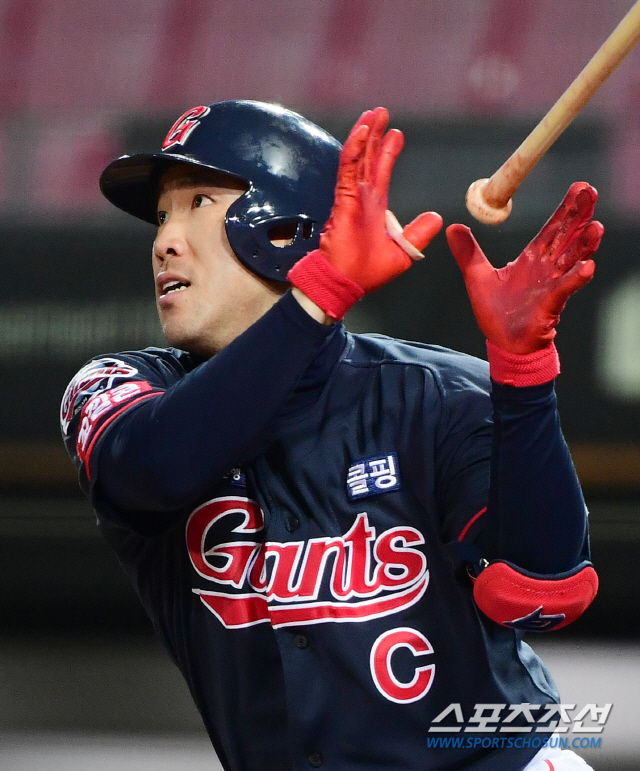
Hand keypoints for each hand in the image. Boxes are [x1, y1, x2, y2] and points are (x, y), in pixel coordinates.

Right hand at [288, 108, 441, 318]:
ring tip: (373, 114)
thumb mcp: (403, 253)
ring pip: (359, 158)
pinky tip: (362, 132)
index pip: (382, 172)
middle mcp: (363, 199)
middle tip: (381, 113)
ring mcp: (352, 197)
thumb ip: (418, 233)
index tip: (397, 133)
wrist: (344, 284)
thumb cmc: (366, 274)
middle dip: (376, 135)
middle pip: (370, 159)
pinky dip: (354, 150)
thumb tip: (437, 217)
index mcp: (375, 210)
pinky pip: (349, 169)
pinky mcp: (343, 200)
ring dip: (365, 135)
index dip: (388, 152)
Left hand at [446, 182, 603, 353]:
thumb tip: (453, 227)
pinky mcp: (550, 305)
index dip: (565, 208)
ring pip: (572, 260)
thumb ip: (468, 253)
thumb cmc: (496, 312)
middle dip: (579, 215)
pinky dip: (576, 278)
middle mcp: (547, 268)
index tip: (578, 187)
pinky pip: (565, 289)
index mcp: (532, 259)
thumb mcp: (477, 277)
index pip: (552, 228)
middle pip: (567, 236)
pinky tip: (587, 266)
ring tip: (596, 226)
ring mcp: (551, 285)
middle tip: (589, 191)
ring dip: (584, 243)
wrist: (502, 342)